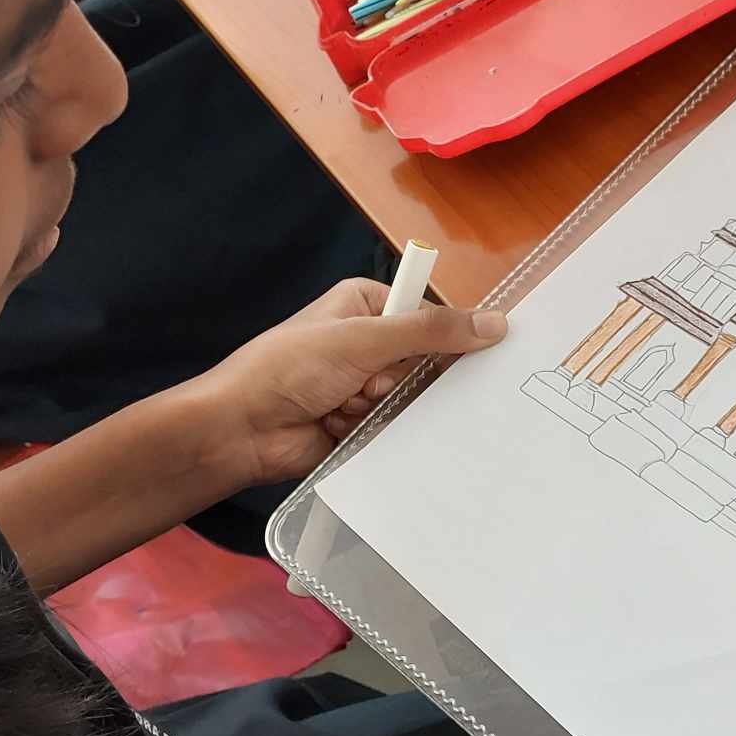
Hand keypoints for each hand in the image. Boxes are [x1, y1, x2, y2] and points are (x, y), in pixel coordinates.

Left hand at [193, 278, 506, 486]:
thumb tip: (494, 322)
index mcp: (367, 305)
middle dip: (397, 381)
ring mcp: (362, 385)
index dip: (442, 339)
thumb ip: (430, 332)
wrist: (241, 430)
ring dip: (377, 408)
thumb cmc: (287, 370)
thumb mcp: (364, 339)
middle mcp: (367, 342)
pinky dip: (368, 430)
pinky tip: (337, 426)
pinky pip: (392, 429)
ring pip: (409, 401)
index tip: (457, 355)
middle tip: (369, 383)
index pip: (429, 317)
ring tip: (341, 405)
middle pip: (423, 363)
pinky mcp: (359, 424)